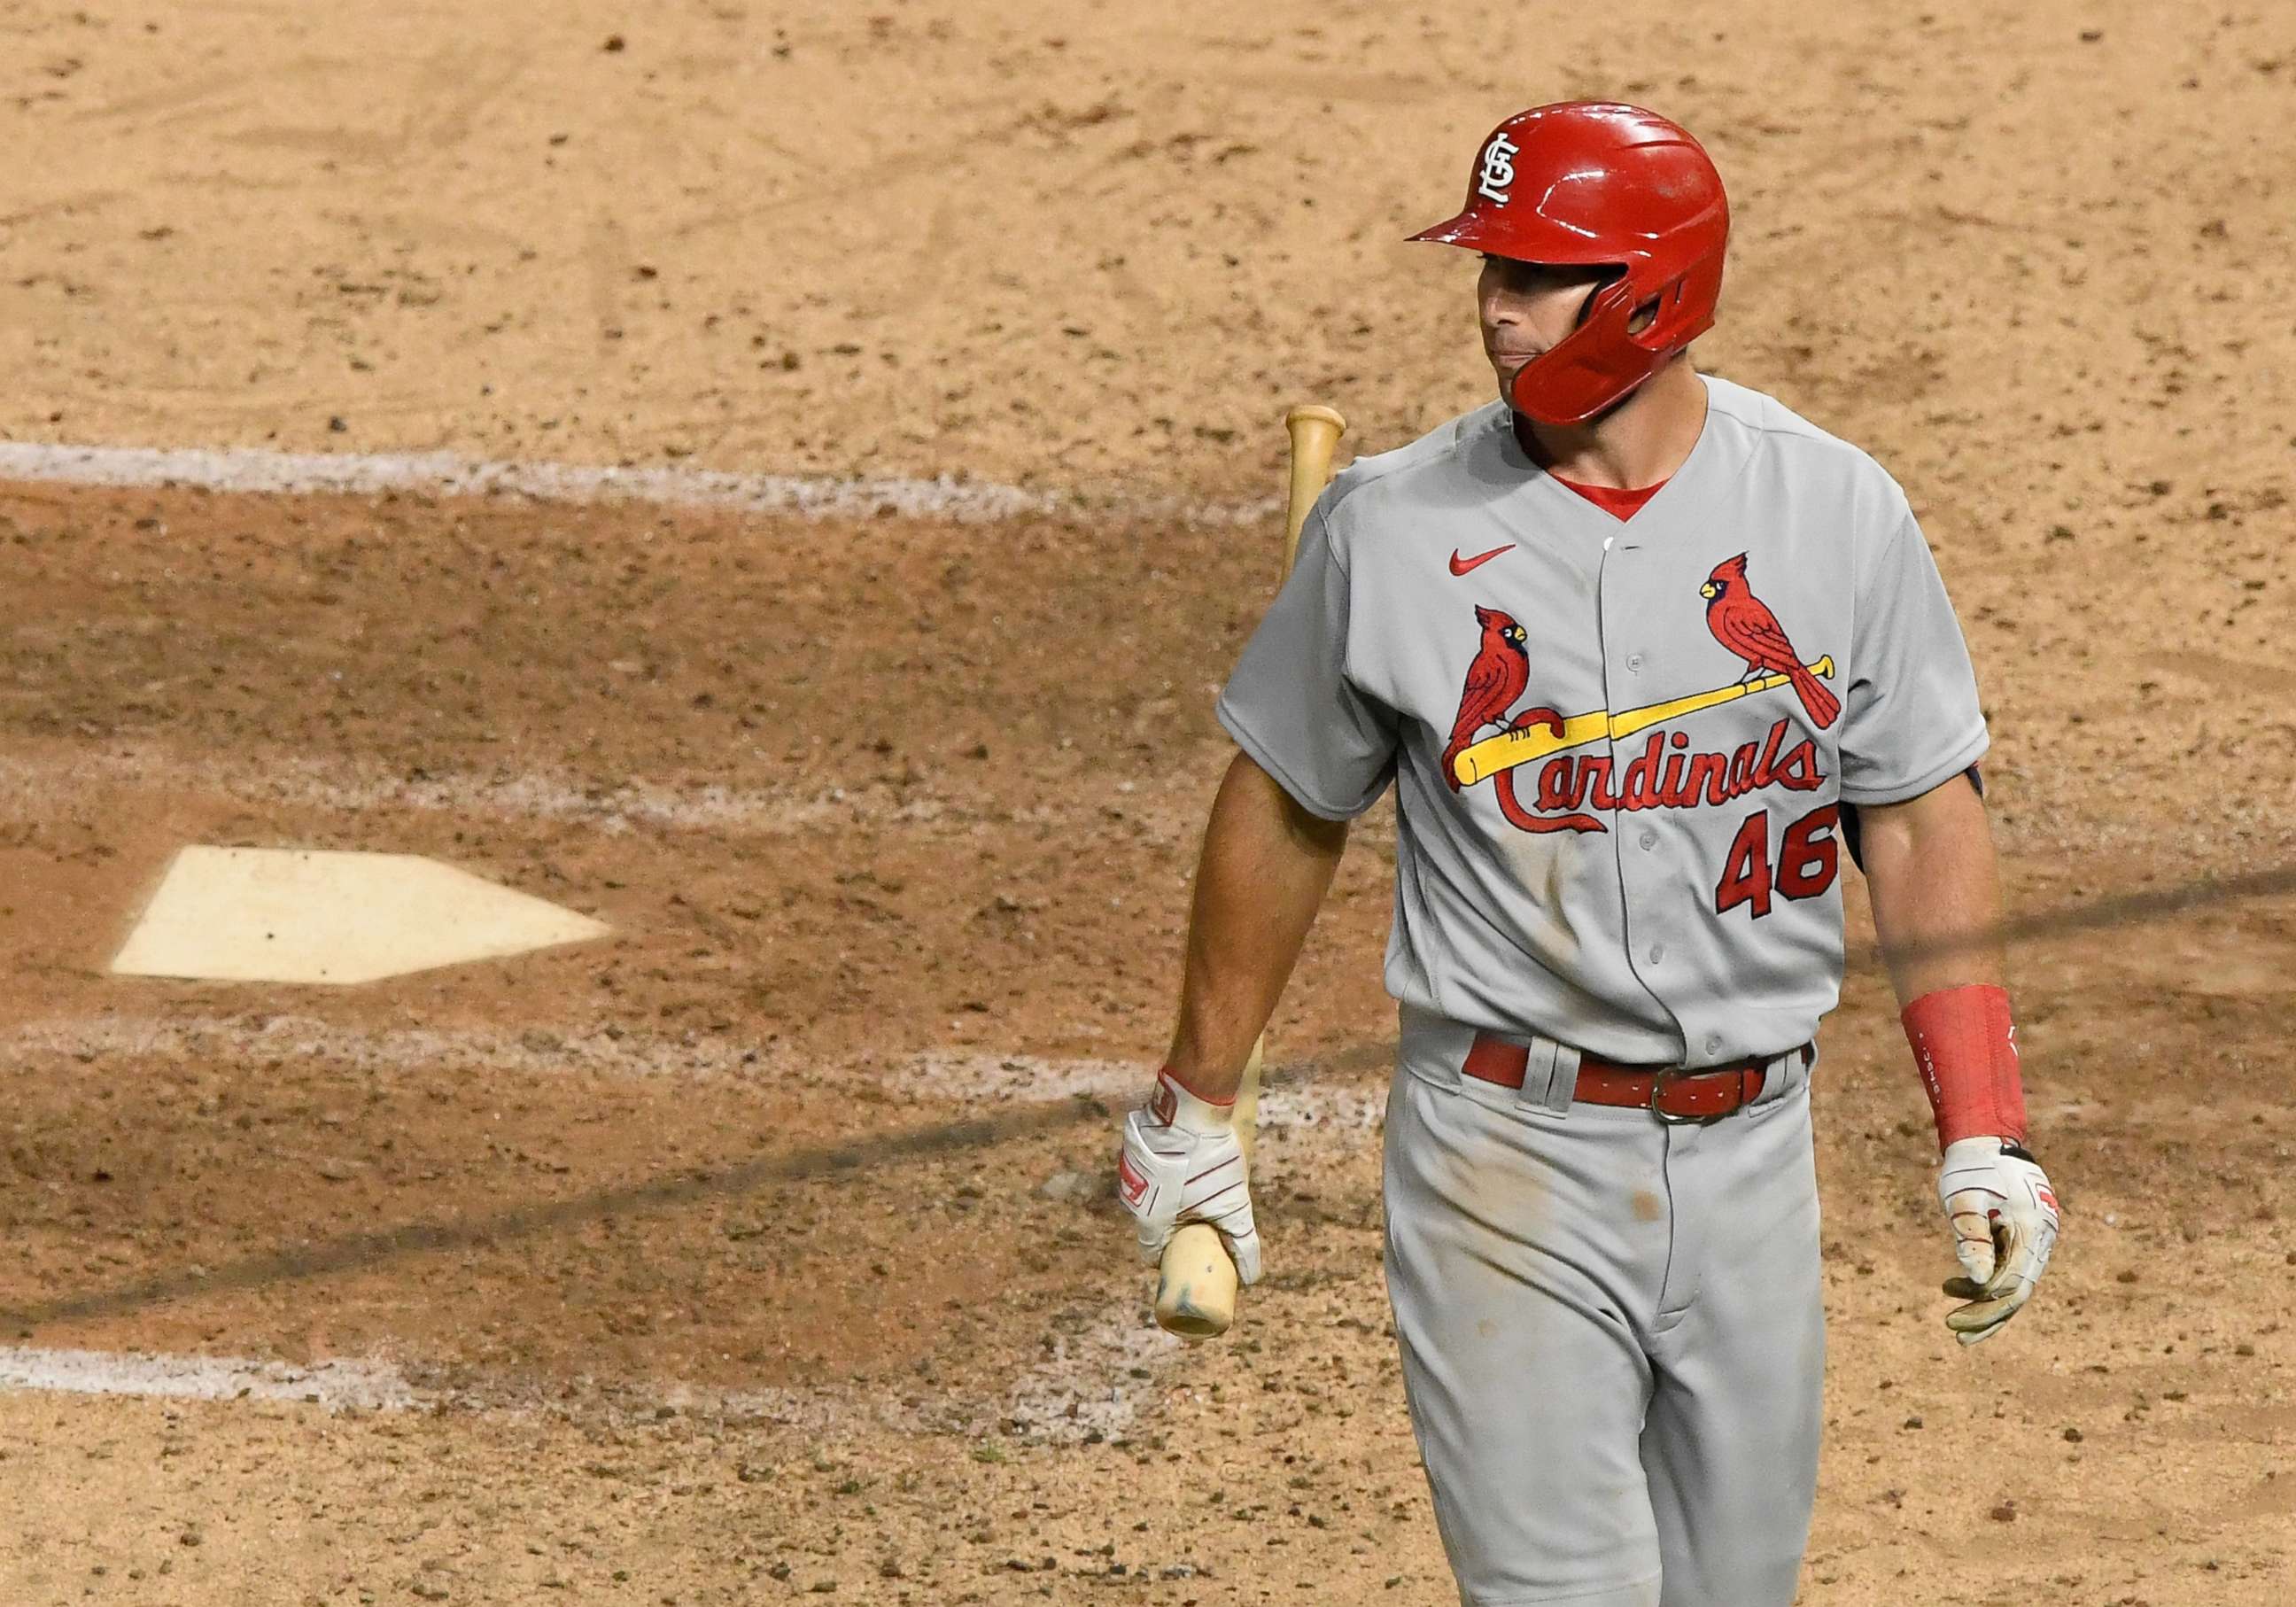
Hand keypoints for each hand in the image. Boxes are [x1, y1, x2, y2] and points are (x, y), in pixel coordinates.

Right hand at [1117, 1070, 1261, 1285]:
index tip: (1191, 1250)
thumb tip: (1250, 1277)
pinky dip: (1161, 1169)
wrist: (1192, 1107)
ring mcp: (1128, 1169)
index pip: (1153, 1253)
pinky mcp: (1131, 1146)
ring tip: (1193, 1184)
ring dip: (1166, 1194)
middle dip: (1173, 1223)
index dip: (1172, 1256)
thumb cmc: (1210, 1161)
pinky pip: (1145, 1167)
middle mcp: (1132, 1199)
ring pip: (1148, 1193)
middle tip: (1199, 1215)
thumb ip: (1240, 1243)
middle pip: (1151, 1222)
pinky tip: (1182, 1160)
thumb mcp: (1232, 1206)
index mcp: (1150, 1220)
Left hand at [1937, 1136, 2059, 1345]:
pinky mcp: (2027, 1235)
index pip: (2012, 1283)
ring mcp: (2038, 1236)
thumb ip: (1972, 1238)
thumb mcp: (1963, 1200)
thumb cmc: (1970, 1166)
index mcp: (2032, 1228)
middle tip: (1955, 1331)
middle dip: (1988, 1314)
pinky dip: (1990, 1281)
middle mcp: (2042, 1237)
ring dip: (1986, 1300)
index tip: (1953, 1319)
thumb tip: (1977, 1282)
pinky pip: (2013, 1267)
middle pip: (2019, 1290)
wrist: (1985, 1138)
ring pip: (2017, 1281)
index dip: (1984, 1306)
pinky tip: (1962, 1287)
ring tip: (1952, 1312)